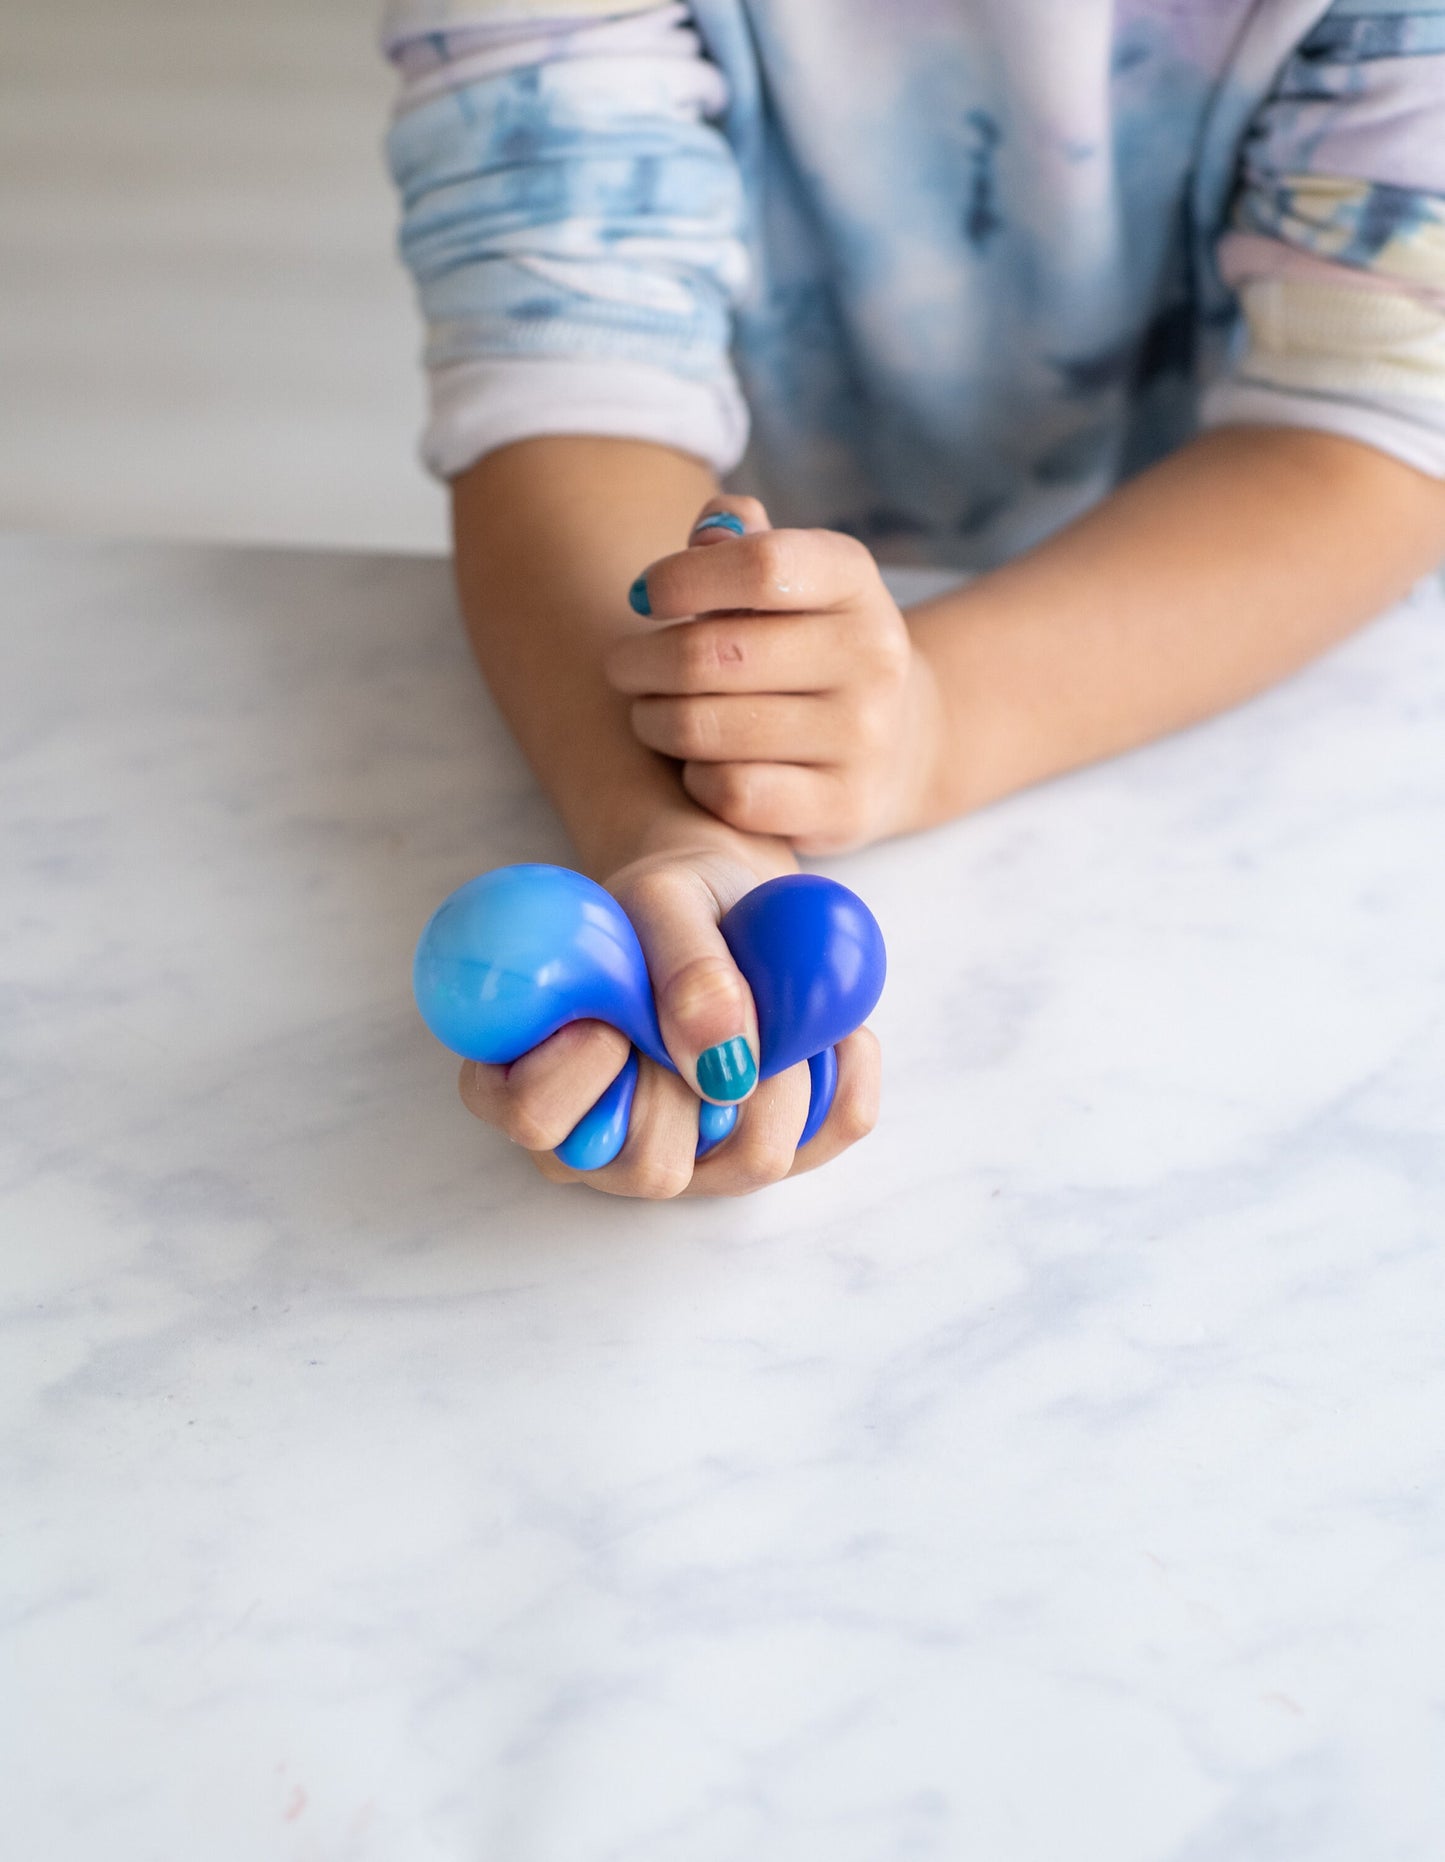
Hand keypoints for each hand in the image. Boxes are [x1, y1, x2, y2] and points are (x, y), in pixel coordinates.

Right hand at [455, 841, 880, 1197]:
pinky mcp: (767, 1151)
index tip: (611, 1014)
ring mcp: (690, 1163)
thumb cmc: (669, 904)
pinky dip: (846, 1067)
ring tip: (771, 1001)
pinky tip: (829, 1023)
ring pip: (750, 1163)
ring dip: (783, 1070)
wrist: (727, 904)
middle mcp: (603, 1143)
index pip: (532, 1116)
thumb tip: (723, 1059)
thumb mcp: (666, 898)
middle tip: (709, 1000)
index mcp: (529, 1078)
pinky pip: (830, 1134)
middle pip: (650, 1165)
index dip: (577, 1069)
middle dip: (697, 1074)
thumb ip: (682, 965)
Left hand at [605, 497, 944, 854]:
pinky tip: (698, 765)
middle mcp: (872, 655)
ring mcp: (863, 736)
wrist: (898, 744)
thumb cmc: (808, 648)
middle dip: (641, 661)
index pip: (760, 565)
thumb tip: (710, 528)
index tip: (645, 596)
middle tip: (623, 667)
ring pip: (708, 727)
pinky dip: (696, 778)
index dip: (682, 579)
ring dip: (653, 721)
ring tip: (648, 714)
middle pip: (712, 653)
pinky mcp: (845, 805)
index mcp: (854, 581)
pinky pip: (732, 791)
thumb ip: (743, 546)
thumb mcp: (793, 582)